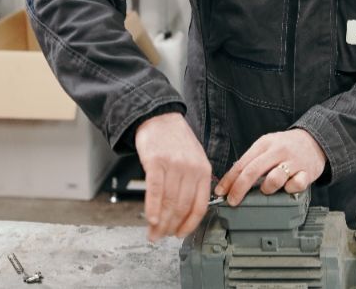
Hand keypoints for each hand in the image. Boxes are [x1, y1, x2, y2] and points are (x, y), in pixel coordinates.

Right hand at [134, 112, 211, 240]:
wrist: (160, 117)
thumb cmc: (176, 140)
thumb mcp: (195, 159)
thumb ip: (194, 183)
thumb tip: (187, 212)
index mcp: (204, 170)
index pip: (200, 205)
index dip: (190, 224)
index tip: (180, 234)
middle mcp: (191, 169)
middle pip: (183, 207)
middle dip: (171, 226)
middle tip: (161, 237)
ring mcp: (174, 165)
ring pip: (169, 202)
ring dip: (160, 222)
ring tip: (152, 232)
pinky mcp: (156, 162)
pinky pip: (156, 190)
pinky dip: (153, 207)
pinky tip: (151, 219)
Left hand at [214, 129, 326, 206]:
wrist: (315, 140)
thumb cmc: (286, 147)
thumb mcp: (267, 147)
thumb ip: (251, 162)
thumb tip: (231, 182)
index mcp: (264, 144)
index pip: (242, 163)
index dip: (229, 180)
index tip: (221, 192)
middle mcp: (278, 151)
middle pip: (253, 171)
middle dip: (239, 188)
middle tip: (233, 201)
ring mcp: (293, 161)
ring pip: (274, 178)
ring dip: (266, 188)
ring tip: (266, 190)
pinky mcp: (307, 172)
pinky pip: (296, 185)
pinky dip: (290, 189)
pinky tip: (288, 188)